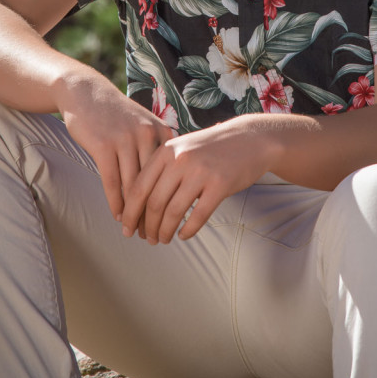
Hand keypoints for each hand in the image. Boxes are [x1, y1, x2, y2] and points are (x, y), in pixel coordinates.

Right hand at [56, 72, 173, 228]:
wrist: (87, 93)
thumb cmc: (117, 115)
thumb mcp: (145, 124)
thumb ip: (158, 149)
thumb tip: (173, 182)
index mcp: (162, 132)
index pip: (171, 174)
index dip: (170, 201)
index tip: (169, 223)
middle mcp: (148, 135)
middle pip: (153, 184)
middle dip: (153, 213)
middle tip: (152, 236)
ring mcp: (125, 140)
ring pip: (132, 186)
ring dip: (133, 213)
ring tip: (133, 231)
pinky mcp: (104, 146)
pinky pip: (112, 182)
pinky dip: (115, 202)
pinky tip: (117, 216)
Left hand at [120, 116, 274, 244]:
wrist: (249, 138)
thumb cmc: (212, 148)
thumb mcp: (182, 148)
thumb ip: (161, 169)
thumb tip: (137, 205)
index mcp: (166, 151)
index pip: (139, 188)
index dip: (130, 213)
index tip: (127, 228)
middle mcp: (180, 160)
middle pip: (154, 203)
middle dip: (147, 226)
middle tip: (147, 239)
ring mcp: (200, 172)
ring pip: (173, 212)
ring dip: (165, 232)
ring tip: (163, 239)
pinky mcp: (220, 185)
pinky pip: (198, 216)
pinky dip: (187, 231)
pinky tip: (183, 235)